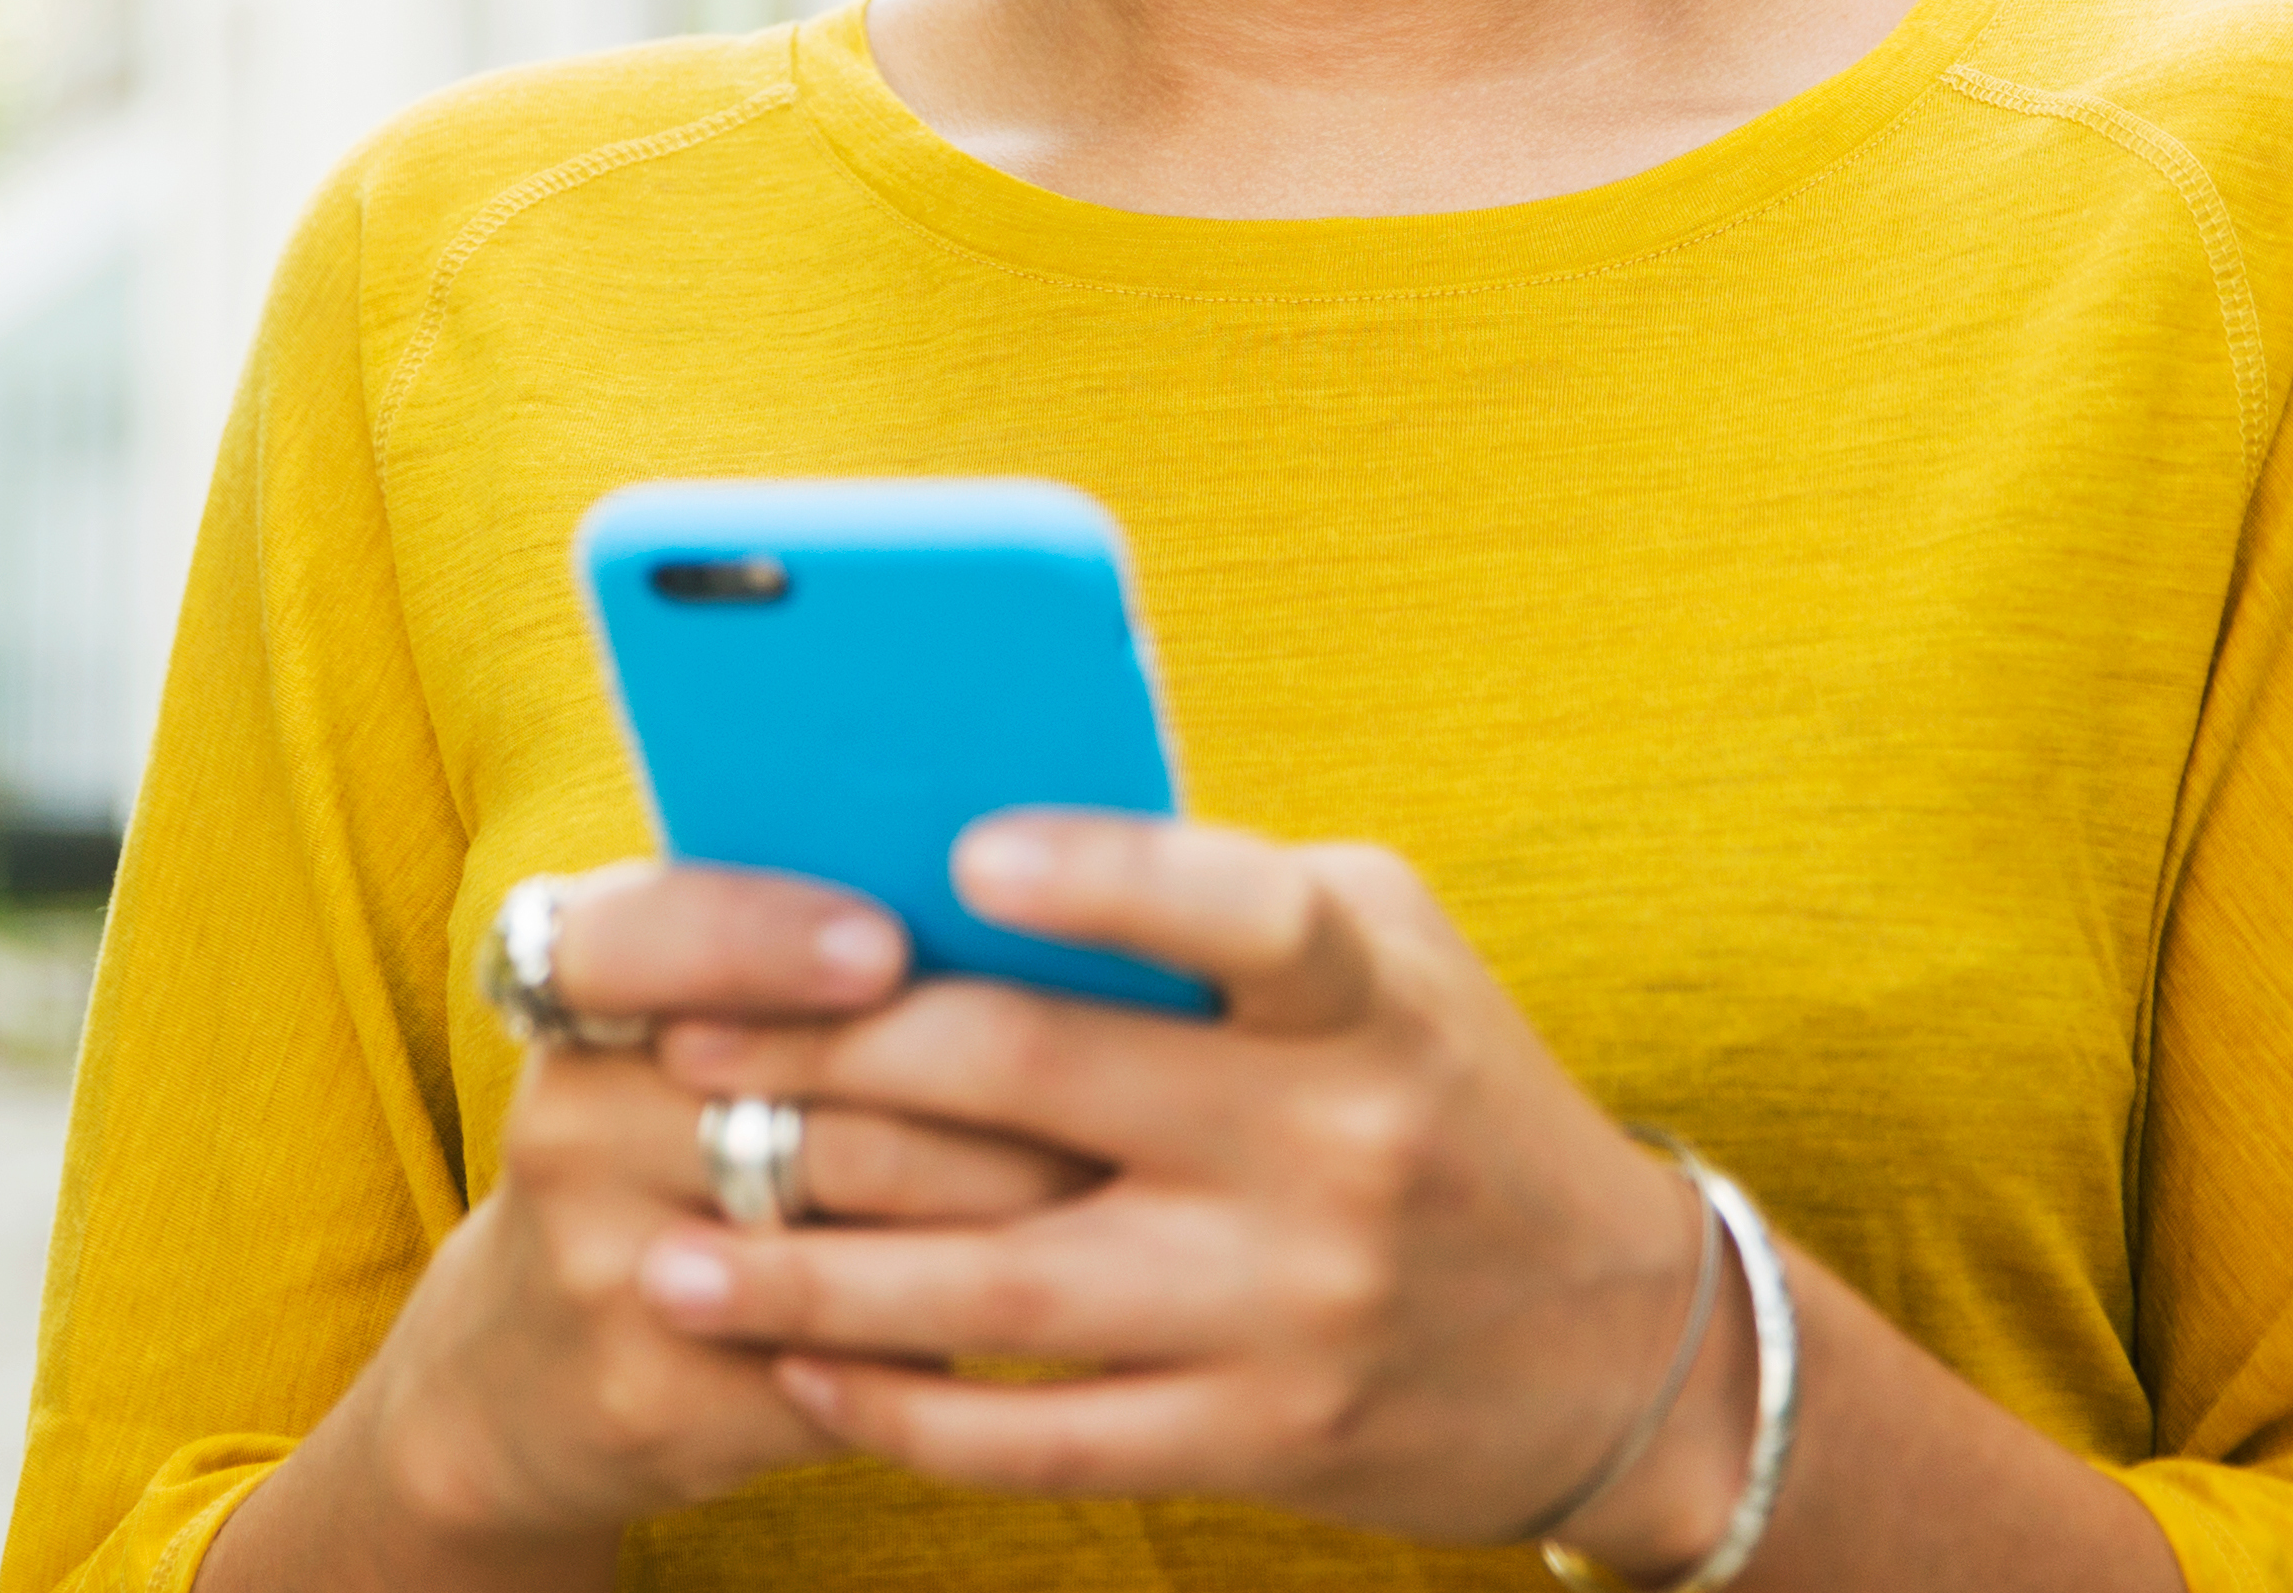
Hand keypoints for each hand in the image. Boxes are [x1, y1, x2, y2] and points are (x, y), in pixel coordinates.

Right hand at [214, 862, 1101, 1586]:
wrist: (524, 1371)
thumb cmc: (669, 1141)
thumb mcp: (675, 1022)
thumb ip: (793, 949)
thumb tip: (1018, 893)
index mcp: (569, 990)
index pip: (642, 935)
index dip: (760, 939)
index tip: (883, 948)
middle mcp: (565, 1124)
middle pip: (811, 1103)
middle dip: (990, 1095)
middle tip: (1123, 1077)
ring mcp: (601, 1274)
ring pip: (855, 1237)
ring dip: (1005, 1212)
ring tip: (1115, 1180)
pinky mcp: (653, 1402)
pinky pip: (850, 1362)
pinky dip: (954, 1335)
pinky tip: (1033, 1313)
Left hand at [627, 815, 1744, 1566]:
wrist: (1621, 1345)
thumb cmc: (1449, 1090)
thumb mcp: (1383, 957)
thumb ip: (1212, 896)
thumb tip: (958, 849)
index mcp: (1363, 999)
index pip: (1244, 915)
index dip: (1107, 882)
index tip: (962, 857)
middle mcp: (1331, 1150)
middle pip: (1037, 1092)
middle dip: (834, 1063)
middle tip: (691, 1043)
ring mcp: (1290, 1310)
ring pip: (997, 1290)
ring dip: (811, 1277)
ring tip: (670, 1259)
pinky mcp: (1259, 1443)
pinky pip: (1037, 1436)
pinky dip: (898, 1411)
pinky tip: (792, 1376)